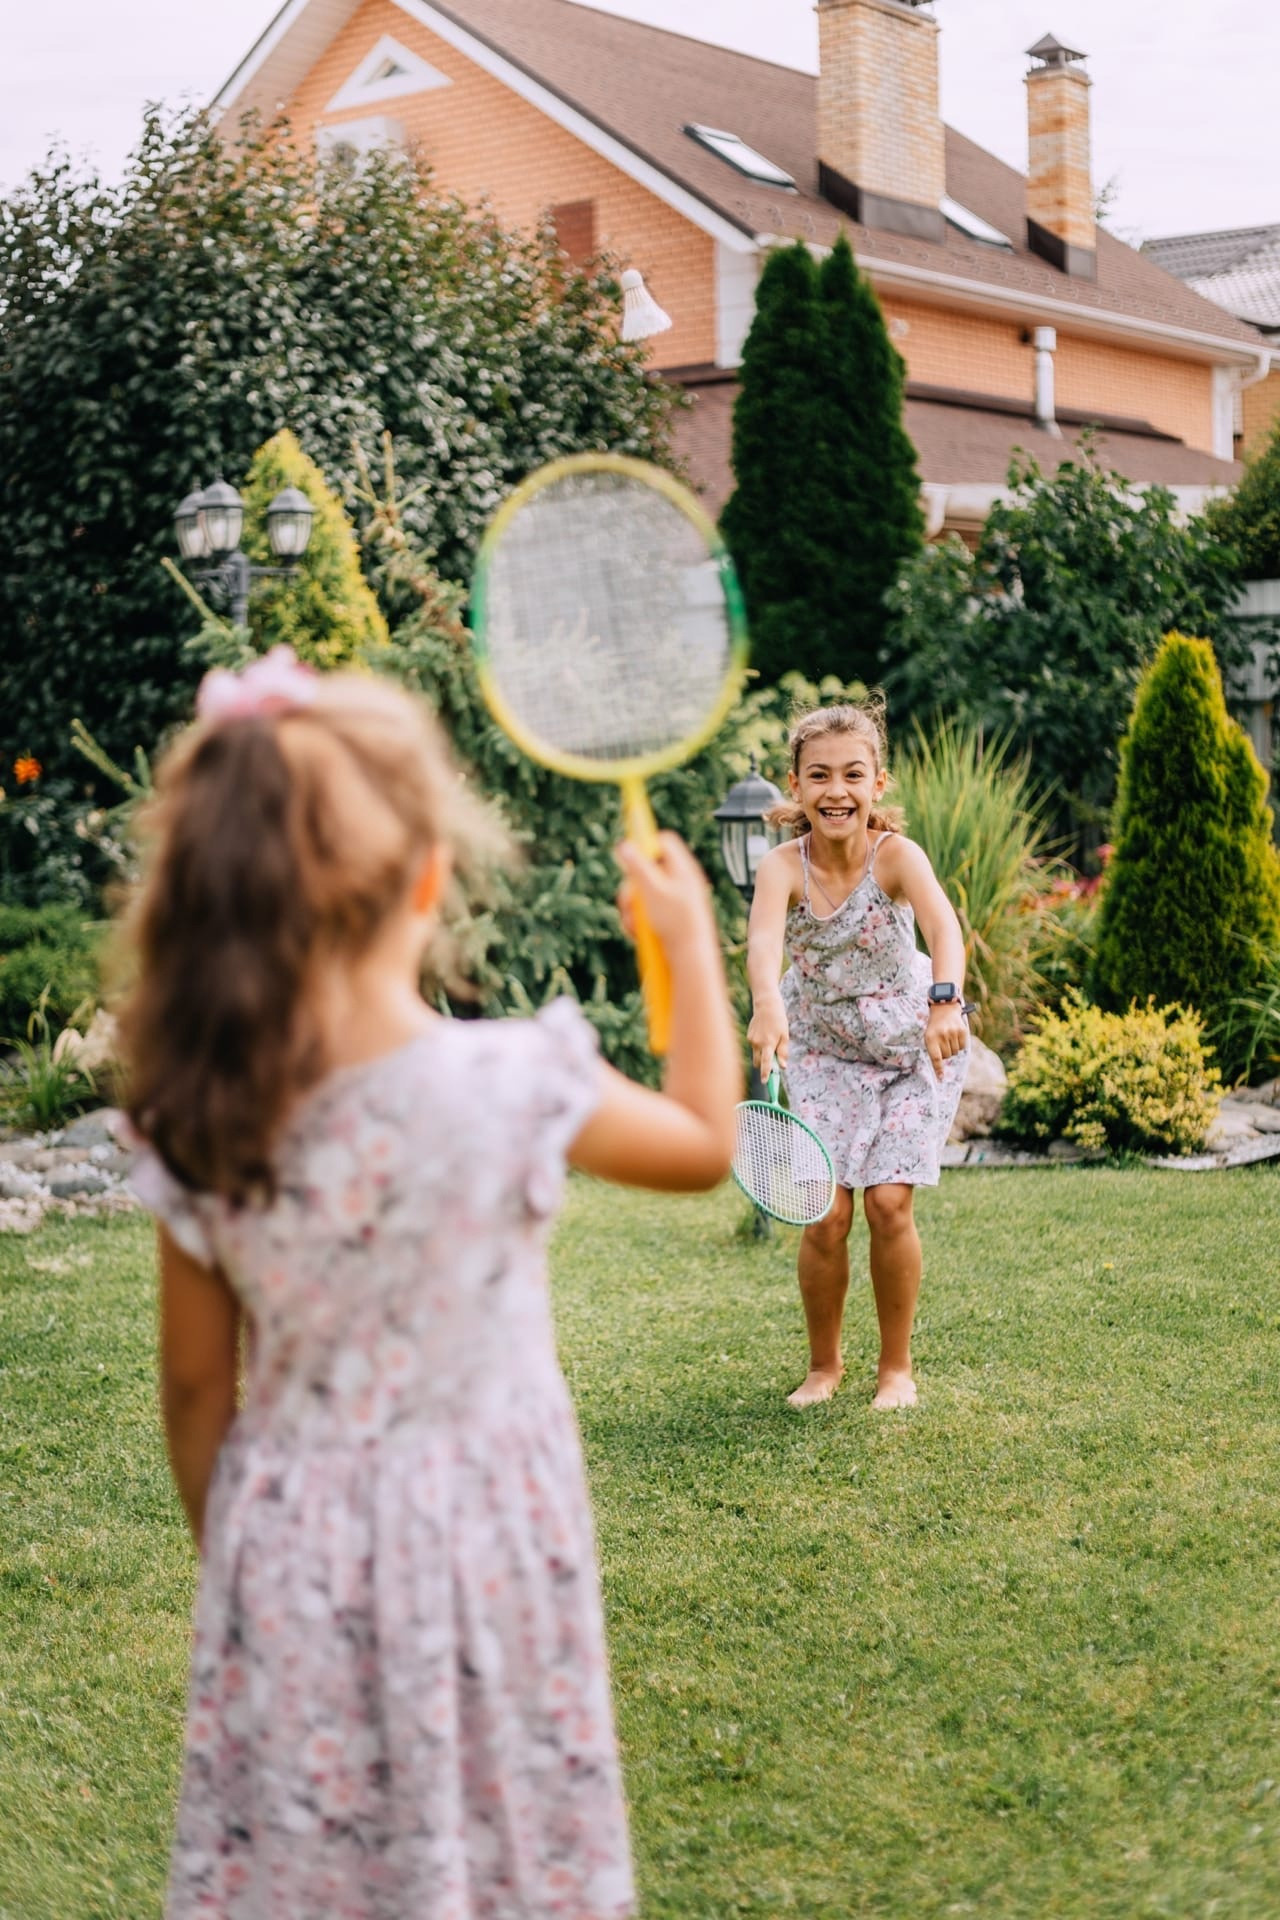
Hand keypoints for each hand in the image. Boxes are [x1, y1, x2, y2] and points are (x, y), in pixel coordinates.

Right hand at [615, 833, 716, 955]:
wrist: (691, 958)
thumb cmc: (676, 923)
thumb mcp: (652, 891)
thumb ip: (638, 867)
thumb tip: (624, 844)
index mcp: (683, 869)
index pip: (664, 841)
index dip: (645, 845)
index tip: (629, 857)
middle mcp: (680, 882)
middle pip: (648, 869)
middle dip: (632, 886)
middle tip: (629, 900)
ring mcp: (674, 900)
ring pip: (643, 893)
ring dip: (632, 908)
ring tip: (635, 924)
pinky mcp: (668, 917)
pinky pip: (646, 911)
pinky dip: (638, 921)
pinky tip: (637, 934)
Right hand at [747, 997, 788, 1079]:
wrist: (766, 1006)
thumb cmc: (778, 1021)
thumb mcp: (784, 1036)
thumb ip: (783, 1052)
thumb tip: (782, 1067)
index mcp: (768, 1044)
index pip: (766, 1063)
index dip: (765, 1074)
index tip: (764, 1082)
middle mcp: (757, 1044)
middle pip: (758, 1062)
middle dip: (763, 1065)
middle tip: (773, 1060)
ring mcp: (751, 1040)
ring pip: (756, 1054)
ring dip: (762, 1054)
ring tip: (770, 1040)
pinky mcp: (748, 1036)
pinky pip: (754, 1047)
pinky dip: (759, 1046)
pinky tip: (765, 1034)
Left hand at [925, 1001, 967, 1078]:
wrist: (944, 1009)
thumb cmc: (935, 1027)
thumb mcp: (929, 1036)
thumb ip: (934, 1051)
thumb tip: (941, 1068)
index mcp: (930, 1038)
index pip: (935, 1057)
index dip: (938, 1069)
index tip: (941, 1079)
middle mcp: (942, 1036)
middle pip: (947, 1056)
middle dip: (945, 1052)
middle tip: (942, 1042)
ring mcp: (953, 1033)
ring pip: (955, 1052)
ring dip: (952, 1048)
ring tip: (948, 1037)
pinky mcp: (962, 1031)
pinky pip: (962, 1047)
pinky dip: (959, 1044)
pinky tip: (955, 1036)